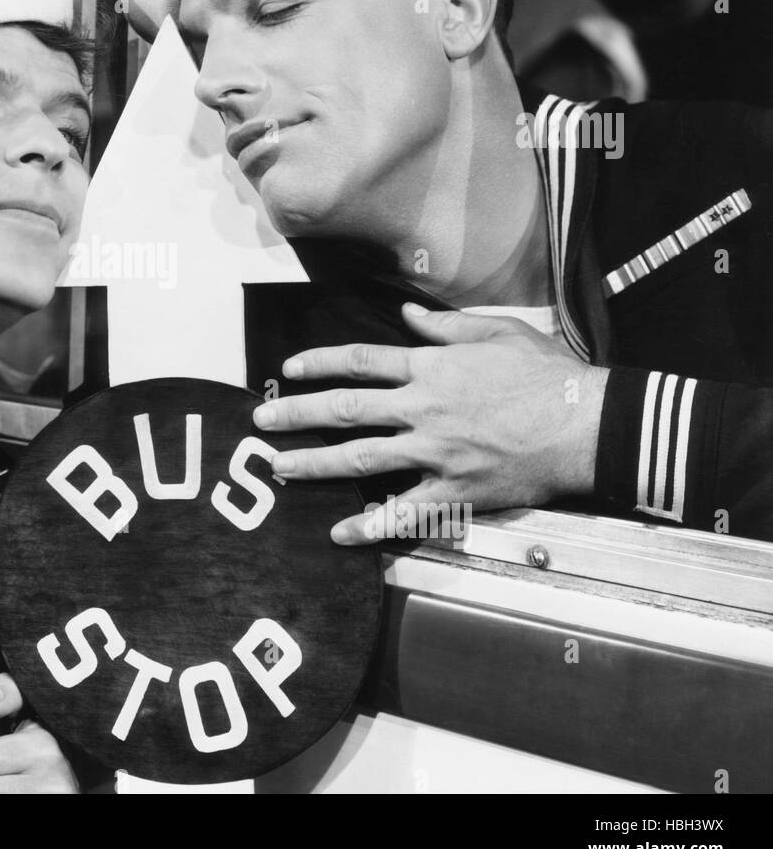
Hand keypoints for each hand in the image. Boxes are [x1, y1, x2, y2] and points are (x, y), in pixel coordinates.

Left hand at [252, 304, 608, 544]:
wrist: (587, 424)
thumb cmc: (549, 374)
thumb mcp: (499, 332)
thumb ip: (446, 326)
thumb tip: (407, 315)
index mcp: (431, 367)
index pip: (360, 360)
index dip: (319, 363)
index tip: (288, 368)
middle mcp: (422, 409)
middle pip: (345, 410)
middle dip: (296, 413)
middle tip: (261, 419)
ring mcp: (434, 453)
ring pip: (359, 459)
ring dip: (314, 465)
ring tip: (279, 468)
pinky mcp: (454, 491)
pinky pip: (402, 512)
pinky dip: (369, 524)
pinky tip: (338, 533)